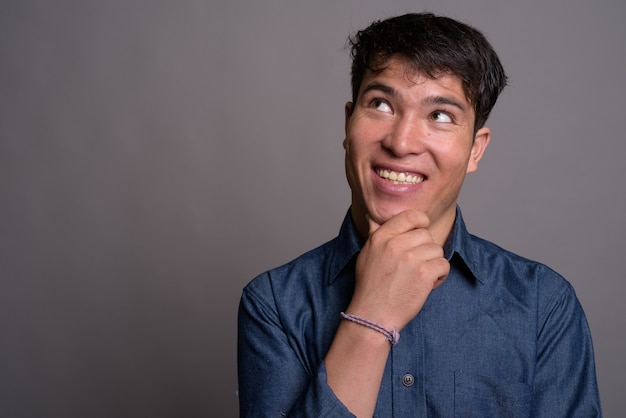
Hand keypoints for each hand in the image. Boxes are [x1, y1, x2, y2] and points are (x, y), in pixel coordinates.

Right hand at [347, 210, 449, 330]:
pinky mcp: (424, 274)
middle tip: (416, 265)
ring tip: (421, 276)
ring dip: (433, 263)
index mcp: (381, 236)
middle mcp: (396, 244)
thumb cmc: (370, 287)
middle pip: (426, 235)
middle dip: (425, 249)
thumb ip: (375, 234)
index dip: (421, 223)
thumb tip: (372, 216)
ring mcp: (410, 258)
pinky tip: (428, 284)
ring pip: (437, 250)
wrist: (372, 315)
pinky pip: (444, 265)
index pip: (411, 215)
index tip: (420, 234)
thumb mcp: (366, 254)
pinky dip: (440, 276)